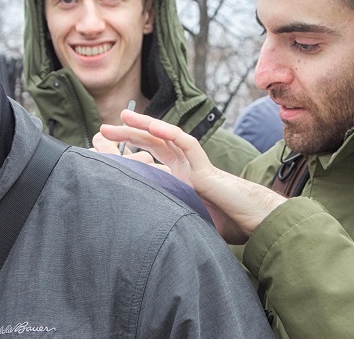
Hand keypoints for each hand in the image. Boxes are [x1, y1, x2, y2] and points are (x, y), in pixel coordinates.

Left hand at [99, 110, 286, 243]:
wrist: (251, 225)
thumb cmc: (226, 226)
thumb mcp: (187, 222)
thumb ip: (169, 220)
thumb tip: (141, 236)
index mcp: (179, 179)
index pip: (149, 159)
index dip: (127, 151)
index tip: (103, 148)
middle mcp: (185, 168)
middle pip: (152, 144)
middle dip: (127, 135)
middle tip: (101, 129)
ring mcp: (194, 166)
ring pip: (166, 138)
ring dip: (144, 126)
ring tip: (122, 117)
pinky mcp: (205, 169)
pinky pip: (186, 145)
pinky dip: (170, 134)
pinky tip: (153, 127)